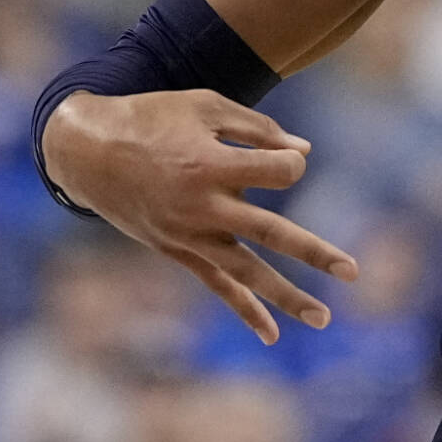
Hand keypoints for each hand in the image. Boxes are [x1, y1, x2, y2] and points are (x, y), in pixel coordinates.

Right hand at [41, 89, 359, 344]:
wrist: (87, 151)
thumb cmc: (153, 117)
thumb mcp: (206, 106)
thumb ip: (258, 129)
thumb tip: (304, 150)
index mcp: (210, 166)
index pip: (279, 173)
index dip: (289, 162)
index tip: (281, 156)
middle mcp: (202, 208)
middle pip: (271, 233)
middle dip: (315, 252)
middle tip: (354, 271)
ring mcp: (188, 235)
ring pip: (246, 272)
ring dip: (287, 296)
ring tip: (324, 317)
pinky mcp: (177, 250)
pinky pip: (215, 284)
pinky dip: (243, 308)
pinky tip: (270, 335)